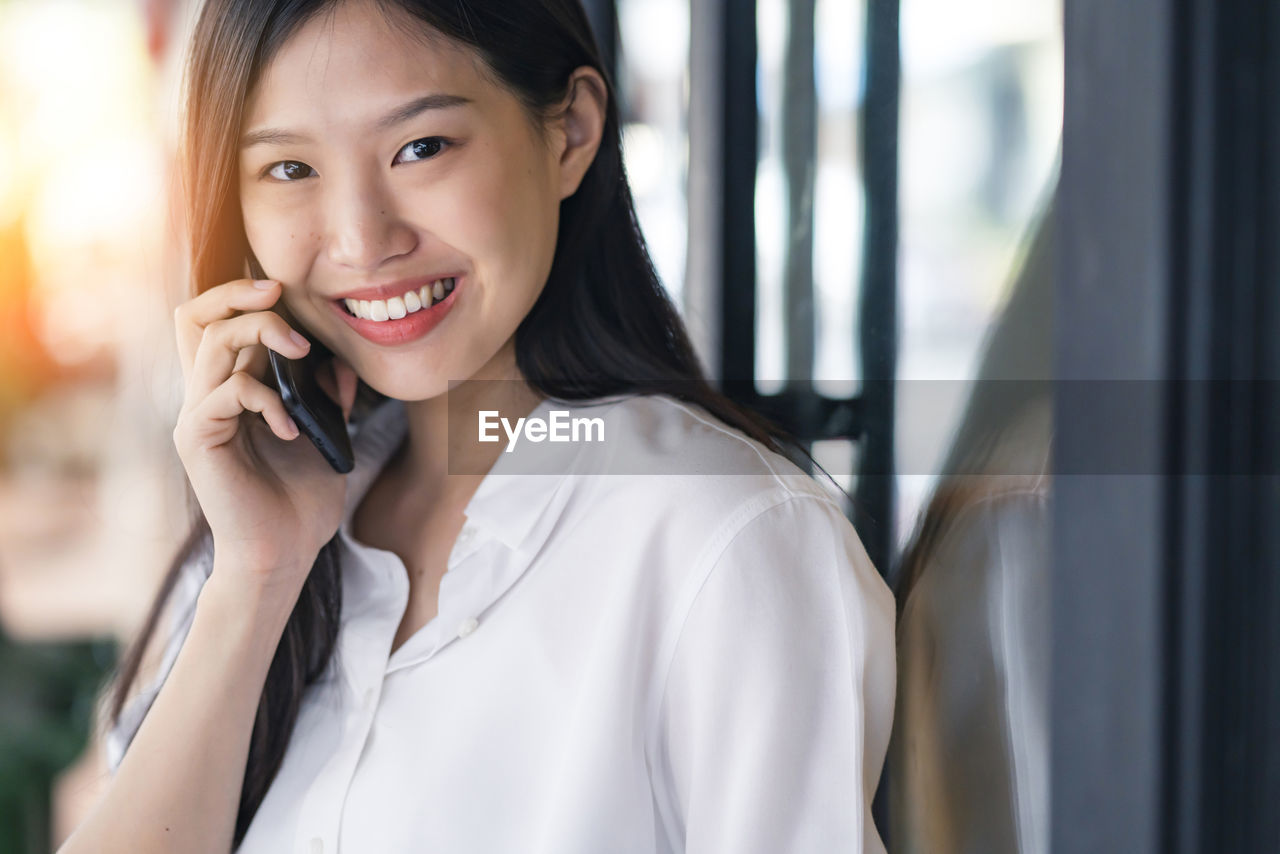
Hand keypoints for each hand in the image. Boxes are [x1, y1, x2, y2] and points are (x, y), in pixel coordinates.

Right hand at [172, 278, 358, 595]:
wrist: (284, 553)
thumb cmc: (301, 500)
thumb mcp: (326, 436)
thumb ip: (328, 398)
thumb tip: (340, 364)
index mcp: (230, 389)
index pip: (213, 321)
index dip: (242, 295)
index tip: (286, 291)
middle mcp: (205, 396)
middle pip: (193, 316)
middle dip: (237, 295)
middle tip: (280, 297)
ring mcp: (197, 416)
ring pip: (209, 342)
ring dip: (260, 334)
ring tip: (301, 354)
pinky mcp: (198, 439)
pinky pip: (226, 391)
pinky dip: (266, 398)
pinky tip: (292, 427)